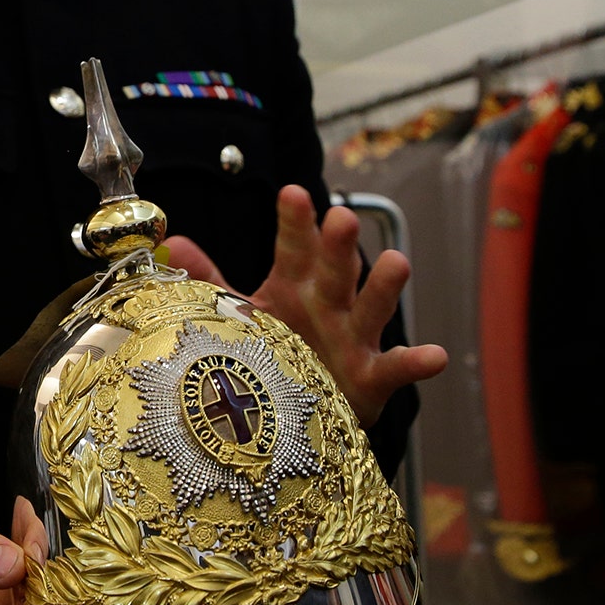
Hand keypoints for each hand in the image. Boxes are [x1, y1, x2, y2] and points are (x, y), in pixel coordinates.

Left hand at [163, 184, 447, 425]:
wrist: (302, 410)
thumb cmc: (275, 350)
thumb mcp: (240, 313)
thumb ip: (208, 281)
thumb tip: (172, 243)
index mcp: (297, 284)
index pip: (295, 247)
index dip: (295, 222)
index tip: (292, 193)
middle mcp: (330, 304)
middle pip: (337, 269)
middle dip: (340, 245)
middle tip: (342, 217)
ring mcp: (355, 338)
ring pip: (373, 307)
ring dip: (385, 287)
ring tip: (396, 265)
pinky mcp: (373, 378)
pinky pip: (397, 368)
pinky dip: (416, 362)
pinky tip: (432, 357)